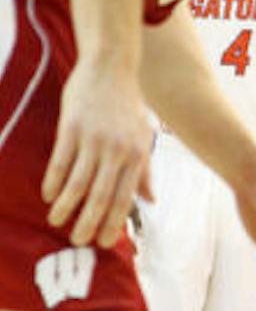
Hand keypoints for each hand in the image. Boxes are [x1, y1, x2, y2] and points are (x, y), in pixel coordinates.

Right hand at [43, 62, 154, 247]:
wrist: (111, 68)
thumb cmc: (128, 106)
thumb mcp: (143, 137)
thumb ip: (144, 170)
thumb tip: (150, 199)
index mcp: (136, 155)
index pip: (125, 197)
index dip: (114, 222)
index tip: (105, 242)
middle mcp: (117, 150)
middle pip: (101, 195)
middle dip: (89, 222)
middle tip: (79, 242)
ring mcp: (93, 139)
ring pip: (78, 183)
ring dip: (67, 207)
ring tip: (57, 221)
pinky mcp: (71, 128)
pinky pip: (61, 162)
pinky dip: (54, 182)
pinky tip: (49, 196)